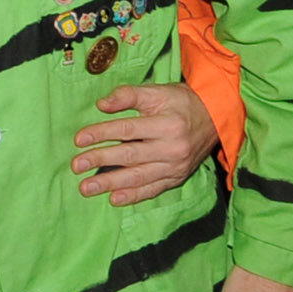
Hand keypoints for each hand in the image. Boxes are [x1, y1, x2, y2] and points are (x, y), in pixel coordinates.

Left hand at [72, 84, 218, 205]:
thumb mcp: (157, 92)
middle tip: (76, 166)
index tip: (78, 139)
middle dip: (100, 161)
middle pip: (130, 156)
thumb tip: (101, 104)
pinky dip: (133, 196)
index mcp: (167, 125)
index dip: (101, 134)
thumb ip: (128, 95)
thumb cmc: (180, 103)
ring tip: (86, 188)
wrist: (215, 118)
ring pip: (139, 177)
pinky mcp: (177, 178)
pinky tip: (114, 199)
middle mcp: (173, 149)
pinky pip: (153, 190)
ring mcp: (176, 167)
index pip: (127, 131)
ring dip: (110, 184)